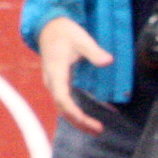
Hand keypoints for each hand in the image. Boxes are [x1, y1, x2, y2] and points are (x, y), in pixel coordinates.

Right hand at [35, 16, 112, 135]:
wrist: (49, 27)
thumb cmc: (65, 33)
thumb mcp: (81, 39)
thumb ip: (94, 51)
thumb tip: (108, 61)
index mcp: (56, 72)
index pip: (62, 98)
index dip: (73, 111)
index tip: (86, 119)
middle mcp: (52, 81)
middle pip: (62, 108)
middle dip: (79, 121)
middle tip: (99, 130)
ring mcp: (53, 83)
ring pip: (62, 107)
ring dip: (77, 120)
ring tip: (95, 129)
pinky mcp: (57, 83)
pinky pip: (64, 102)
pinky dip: (75, 112)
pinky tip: (87, 117)